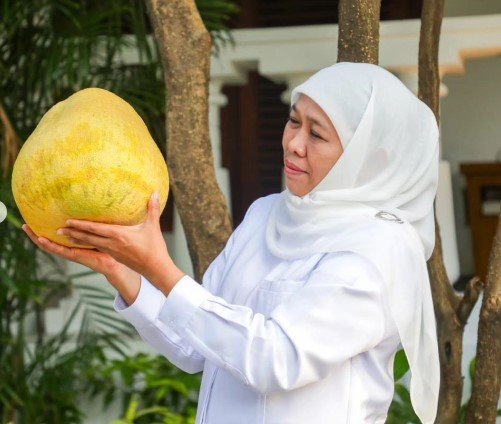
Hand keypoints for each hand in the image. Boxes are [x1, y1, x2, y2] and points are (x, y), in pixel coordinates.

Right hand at [22, 223, 122, 278]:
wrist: (113, 261)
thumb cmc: (107, 246)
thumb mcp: (95, 232)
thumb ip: (90, 223)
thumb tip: (89, 204)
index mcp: (71, 242)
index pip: (54, 235)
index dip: (43, 229)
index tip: (34, 220)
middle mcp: (67, 247)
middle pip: (47, 240)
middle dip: (34, 233)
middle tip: (24, 224)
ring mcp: (69, 252)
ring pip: (49, 246)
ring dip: (36, 238)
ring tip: (27, 229)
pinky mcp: (73, 255)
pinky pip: (59, 250)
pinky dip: (49, 245)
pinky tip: (40, 239)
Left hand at [54, 192, 172, 284]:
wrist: (156, 268)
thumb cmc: (154, 248)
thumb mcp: (153, 227)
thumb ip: (153, 209)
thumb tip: (156, 193)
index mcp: (119, 235)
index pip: (94, 229)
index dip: (80, 224)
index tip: (68, 221)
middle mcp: (112, 243)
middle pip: (88, 238)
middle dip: (72, 233)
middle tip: (58, 229)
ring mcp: (112, 251)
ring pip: (91, 244)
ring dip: (77, 240)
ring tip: (66, 236)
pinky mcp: (115, 257)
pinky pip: (98, 249)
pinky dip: (88, 245)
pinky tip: (85, 243)